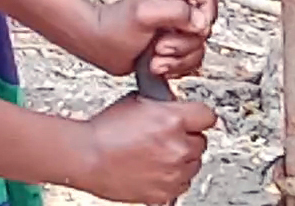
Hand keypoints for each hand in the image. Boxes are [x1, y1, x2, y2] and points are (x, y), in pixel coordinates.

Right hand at [72, 93, 217, 203]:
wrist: (87, 157)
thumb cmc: (105, 131)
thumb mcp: (137, 101)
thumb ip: (163, 105)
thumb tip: (174, 105)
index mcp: (172, 120)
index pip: (207, 116)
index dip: (197, 116)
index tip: (192, 119)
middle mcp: (177, 147)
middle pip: (201, 141)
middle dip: (186, 138)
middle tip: (166, 137)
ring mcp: (173, 172)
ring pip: (194, 164)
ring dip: (181, 159)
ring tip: (158, 154)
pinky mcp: (165, 192)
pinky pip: (182, 184)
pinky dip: (172, 178)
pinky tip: (155, 168)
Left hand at [84, 0, 217, 78]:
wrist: (100, 47)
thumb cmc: (112, 25)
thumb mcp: (145, 13)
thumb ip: (176, 12)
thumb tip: (200, 21)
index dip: (206, 10)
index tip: (196, 26)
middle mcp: (176, 8)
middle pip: (203, 26)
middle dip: (183, 42)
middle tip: (161, 44)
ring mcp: (175, 29)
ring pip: (197, 46)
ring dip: (178, 57)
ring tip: (156, 55)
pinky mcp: (172, 48)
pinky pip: (189, 60)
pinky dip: (175, 66)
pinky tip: (157, 64)